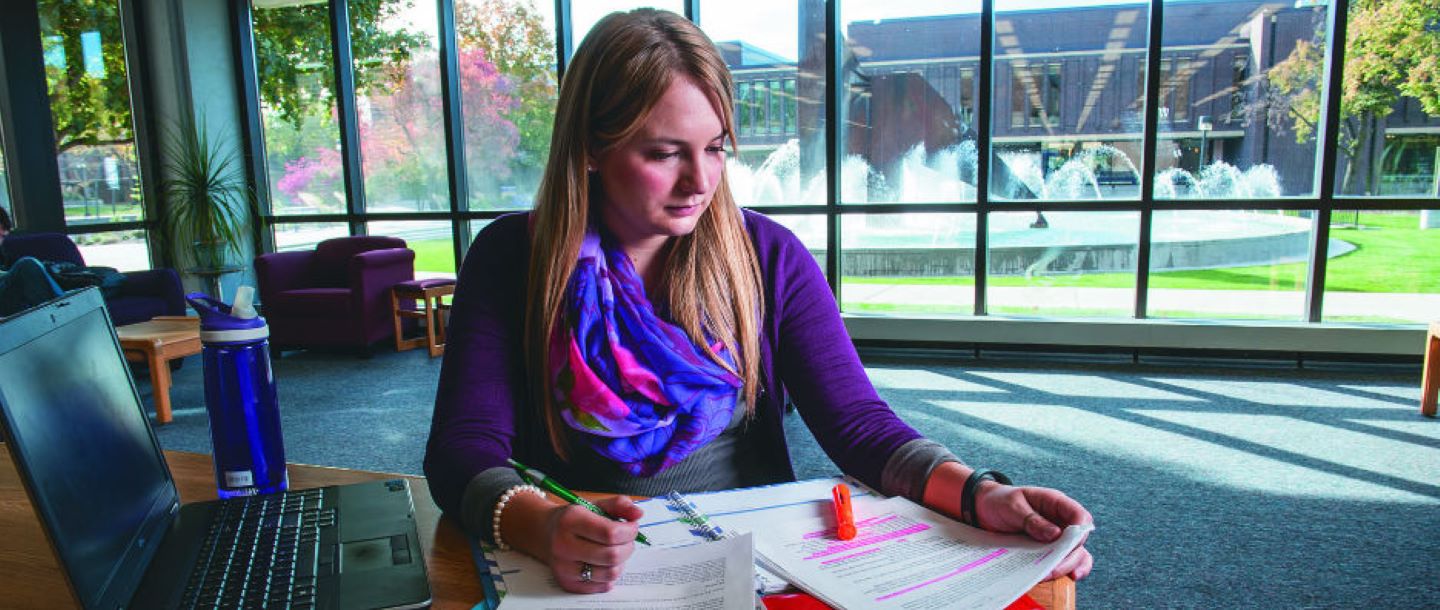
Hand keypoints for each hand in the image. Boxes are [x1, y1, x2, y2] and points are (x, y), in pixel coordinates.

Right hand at [541, 495, 644, 592]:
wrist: (545, 533)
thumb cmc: (574, 519)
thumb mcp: (595, 505)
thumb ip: (619, 505)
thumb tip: (638, 514)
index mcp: (570, 521)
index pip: (610, 533)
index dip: (629, 531)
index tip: (632, 527)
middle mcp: (563, 545)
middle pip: (612, 555)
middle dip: (628, 547)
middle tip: (626, 540)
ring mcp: (564, 567)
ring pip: (610, 573)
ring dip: (621, 562)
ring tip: (615, 551)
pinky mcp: (567, 583)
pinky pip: (602, 585)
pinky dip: (610, 575)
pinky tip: (604, 563)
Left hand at [973, 483, 1093, 580]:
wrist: (981, 511)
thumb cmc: (999, 501)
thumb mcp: (1012, 506)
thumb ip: (1033, 519)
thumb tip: (1055, 534)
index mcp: (1055, 504)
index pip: (1079, 516)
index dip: (1079, 532)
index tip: (1069, 545)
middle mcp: (1060, 521)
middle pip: (1079, 541)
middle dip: (1069, 556)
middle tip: (1053, 567)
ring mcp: (1056, 538)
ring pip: (1075, 555)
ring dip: (1066, 567)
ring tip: (1049, 574)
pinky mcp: (1047, 551)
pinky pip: (1063, 562)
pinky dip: (1064, 571)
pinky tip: (1061, 578)